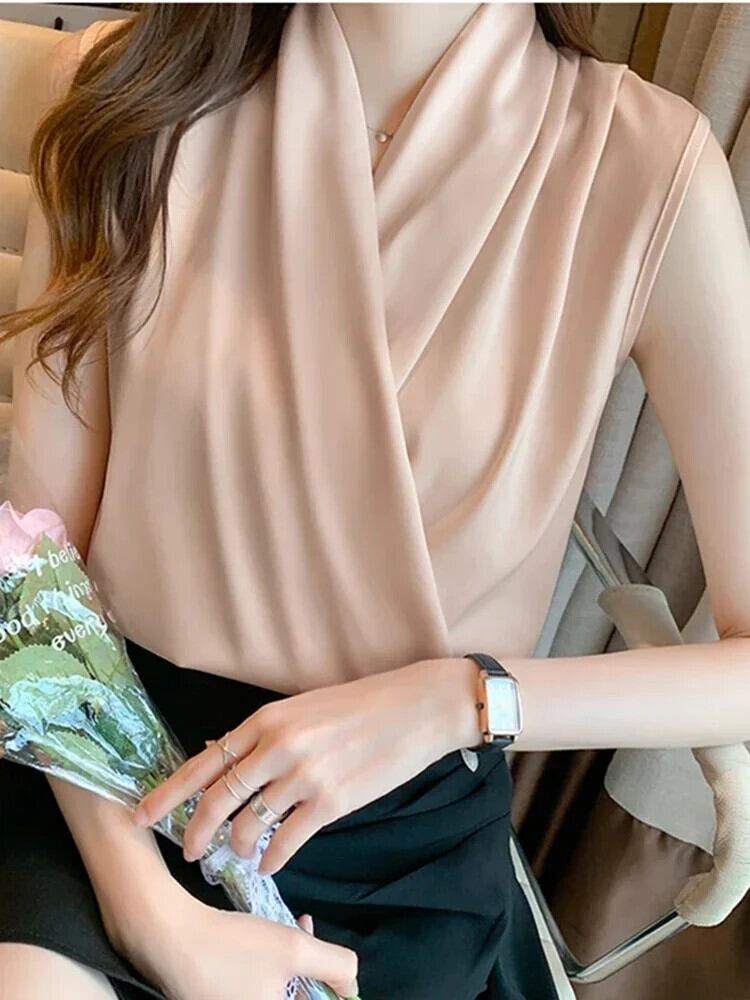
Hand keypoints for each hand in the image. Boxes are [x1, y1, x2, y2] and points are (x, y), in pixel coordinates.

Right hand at [106, 876, 358, 999]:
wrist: (169, 938)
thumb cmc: (233, 947)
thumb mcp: (294, 949)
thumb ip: (336, 966)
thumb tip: (352, 986)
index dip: (329, 991)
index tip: (329, 970)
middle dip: (312, 972)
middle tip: (307, 930)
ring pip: (279, 994)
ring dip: (292, 966)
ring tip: (292, 928)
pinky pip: (257, 992)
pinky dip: (269, 970)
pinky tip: (267, 940)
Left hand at [135, 656, 479, 872]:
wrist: (415, 709)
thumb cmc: (361, 704)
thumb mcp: (304, 707)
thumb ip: (266, 734)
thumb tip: (225, 758)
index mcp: (267, 720)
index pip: (204, 761)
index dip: (168, 792)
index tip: (141, 813)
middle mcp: (278, 747)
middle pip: (218, 799)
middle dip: (195, 831)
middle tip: (189, 850)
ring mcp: (304, 776)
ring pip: (249, 826)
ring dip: (238, 847)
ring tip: (241, 852)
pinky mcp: (332, 802)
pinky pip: (286, 841)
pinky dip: (271, 858)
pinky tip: (270, 862)